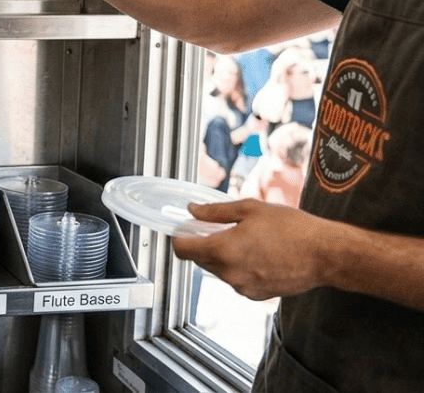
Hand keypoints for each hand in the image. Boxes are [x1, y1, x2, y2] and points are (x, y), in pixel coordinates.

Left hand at [171, 199, 334, 299]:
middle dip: (203, 244)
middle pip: (199, 260)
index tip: (186, 228)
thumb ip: (215, 212)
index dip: (180, 237)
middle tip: (219, 228)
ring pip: (218, 271)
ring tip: (246, 240)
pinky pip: (237, 280)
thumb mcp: (250, 209)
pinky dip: (239, 268)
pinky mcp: (256, 295)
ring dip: (222, 256)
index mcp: (222, 251)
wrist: (326, 255)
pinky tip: (258, 255)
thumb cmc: (292, 229)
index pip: (181, 249)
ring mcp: (242, 287)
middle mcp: (229, 274)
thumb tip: (192, 211)